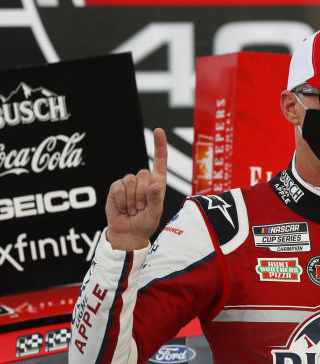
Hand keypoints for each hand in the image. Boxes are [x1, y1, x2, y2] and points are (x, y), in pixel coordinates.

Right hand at [105, 128, 167, 250]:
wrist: (128, 233)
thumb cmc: (146, 223)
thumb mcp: (156, 213)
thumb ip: (156, 199)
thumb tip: (156, 184)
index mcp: (157, 182)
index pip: (160, 160)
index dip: (159, 145)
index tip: (159, 130)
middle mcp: (143, 179)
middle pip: (143, 173)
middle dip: (143, 194)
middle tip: (142, 208)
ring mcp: (128, 183)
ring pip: (130, 181)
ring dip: (132, 200)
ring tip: (133, 209)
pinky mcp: (116, 188)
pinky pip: (118, 188)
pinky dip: (122, 202)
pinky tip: (123, 208)